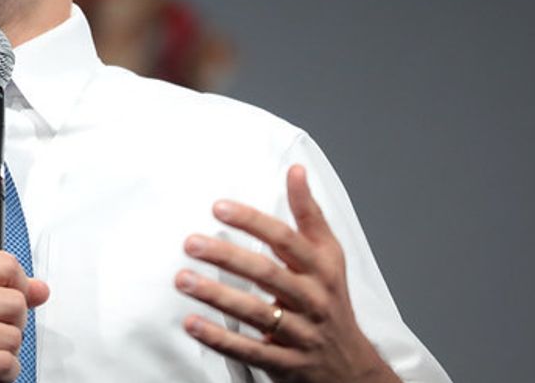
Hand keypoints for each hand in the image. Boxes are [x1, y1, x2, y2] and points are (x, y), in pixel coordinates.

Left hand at [174, 165, 398, 382]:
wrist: (351, 367)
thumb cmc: (332, 301)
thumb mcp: (329, 256)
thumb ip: (309, 214)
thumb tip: (296, 170)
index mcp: (321, 269)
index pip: (285, 239)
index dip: (252, 221)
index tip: (218, 207)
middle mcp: (313, 299)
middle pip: (267, 273)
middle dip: (227, 256)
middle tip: (191, 243)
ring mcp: (301, 333)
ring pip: (256, 312)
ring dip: (216, 295)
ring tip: (182, 279)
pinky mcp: (287, 364)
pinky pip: (250, 350)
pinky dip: (219, 338)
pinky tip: (192, 323)